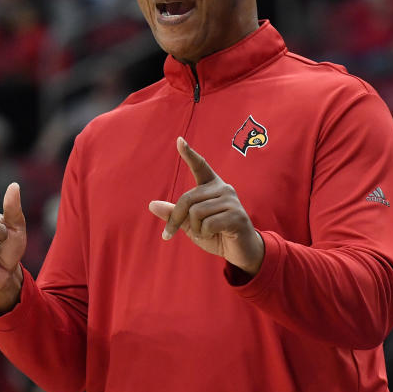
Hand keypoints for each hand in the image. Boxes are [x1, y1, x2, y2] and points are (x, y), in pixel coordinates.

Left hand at [148, 137, 263, 275]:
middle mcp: (223, 188)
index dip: (189, 154)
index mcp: (212, 186)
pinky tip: (215, 235)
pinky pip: (207, 224)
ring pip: (196, 213)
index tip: (179, 140)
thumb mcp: (191, 225)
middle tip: (169, 234)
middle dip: (176, 219)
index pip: (200, 166)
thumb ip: (174, 214)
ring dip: (195, 230)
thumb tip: (151, 205)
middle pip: (187, 199)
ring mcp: (231, 200)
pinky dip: (205, 234)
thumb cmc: (216, 234)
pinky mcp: (236, 215)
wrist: (240, 251)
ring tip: (206, 233)